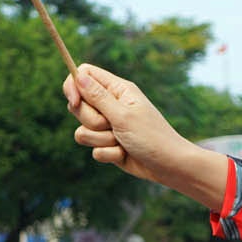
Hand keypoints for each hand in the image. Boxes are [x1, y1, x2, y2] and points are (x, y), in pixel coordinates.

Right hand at [63, 64, 219, 197]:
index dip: (73, 86)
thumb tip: (78, 76)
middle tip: (110, 125)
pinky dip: (108, 154)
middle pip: (79, 105)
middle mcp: (111, 105)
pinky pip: (92, 149)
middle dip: (91, 120)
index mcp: (118, 90)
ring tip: (121, 141)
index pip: (85, 75)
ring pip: (82, 130)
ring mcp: (108, 126)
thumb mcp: (123, 115)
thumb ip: (98, 97)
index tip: (74, 102)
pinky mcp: (108, 145)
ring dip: (101, 140)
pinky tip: (124, 154)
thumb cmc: (151, 137)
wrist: (168, 166)